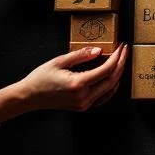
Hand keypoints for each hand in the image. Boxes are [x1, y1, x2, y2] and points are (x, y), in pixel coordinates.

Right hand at [0, 44, 128, 122]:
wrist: (29, 96)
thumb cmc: (41, 78)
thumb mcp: (59, 61)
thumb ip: (81, 55)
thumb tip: (100, 51)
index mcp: (78, 84)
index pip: (106, 70)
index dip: (117, 58)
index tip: (121, 47)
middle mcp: (84, 96)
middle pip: (112, 80)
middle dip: (121, 64)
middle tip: (124, 51)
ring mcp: (84, 104)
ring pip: (109, 89)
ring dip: (118, 74)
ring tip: (121, 60)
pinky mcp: (83, 107)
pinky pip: (103, 97)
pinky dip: (111, 87)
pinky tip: (113, 78)